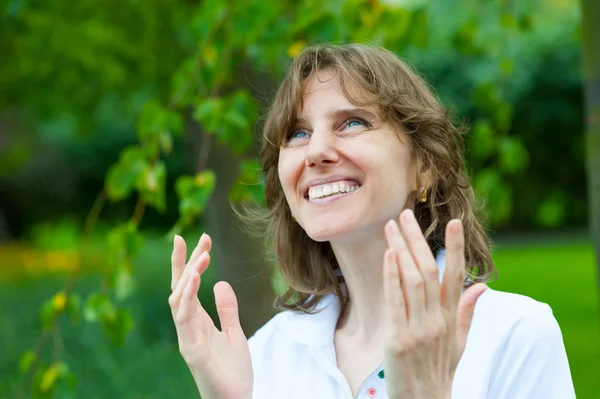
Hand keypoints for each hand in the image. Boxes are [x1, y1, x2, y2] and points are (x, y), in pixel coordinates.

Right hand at [169, 233, 253, 398]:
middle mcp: (188, 326)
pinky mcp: (192, 350)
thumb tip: (221, 283)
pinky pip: (185, 320)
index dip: (190, 262)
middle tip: (197, 239)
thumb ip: (227, 309)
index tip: (200, 239)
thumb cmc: (232, 370)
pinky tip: (195, 279)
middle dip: (185, 262)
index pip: (189, 286)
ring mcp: (187, 337)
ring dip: (188, 276)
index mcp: (197, 320)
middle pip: (180, 287)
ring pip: (179, 300)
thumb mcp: (234, 332)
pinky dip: (188, 298)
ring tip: (201, 256)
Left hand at [382, 209, 486, 398]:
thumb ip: (467, 312)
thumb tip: (481, 287)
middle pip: (429, 270)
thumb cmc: (440, 371)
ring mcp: (419, 330)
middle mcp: (438, 320)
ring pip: (413, 280)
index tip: (453, 221)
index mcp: (451, 318)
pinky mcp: (399, 339)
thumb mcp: (460, 343)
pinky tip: (389, 255)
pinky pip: (396, 302)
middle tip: (405, 214)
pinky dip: (392, 276)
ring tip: (391, 227)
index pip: (456, 275)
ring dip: (401, 249)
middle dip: (417, 239)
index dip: (456, 247)